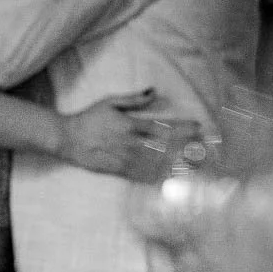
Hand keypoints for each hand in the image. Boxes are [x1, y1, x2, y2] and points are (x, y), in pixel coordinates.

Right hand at [61, 97, 203, 180]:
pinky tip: (170, 180)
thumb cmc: (89, 118)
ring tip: (194, 168)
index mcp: (130, 125)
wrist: (67, 139)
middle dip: (185, 149)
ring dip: (175, 166)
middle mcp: (129, 144)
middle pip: (164, 148)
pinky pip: (141, 176)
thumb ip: (133, 99)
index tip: (198, 128)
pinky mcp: (117, 171)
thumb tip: (153, 91)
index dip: (182, 128)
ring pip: (155, 165)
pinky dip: (157, 178)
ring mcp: (124, 160)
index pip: (162, 127)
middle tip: (205, 152)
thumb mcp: (110, 102)